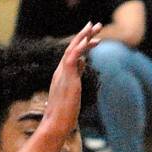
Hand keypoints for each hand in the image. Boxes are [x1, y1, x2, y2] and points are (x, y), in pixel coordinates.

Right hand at [43, 22, 101, 139]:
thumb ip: (75, 79)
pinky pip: (73, 56)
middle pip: (72, 48)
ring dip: (85, 36)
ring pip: (73, 48)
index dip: (81, 46)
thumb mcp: (71, 95)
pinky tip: (91, 41)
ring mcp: (62, 73)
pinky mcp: (66, 77)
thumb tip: (82, 66)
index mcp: (61, 76)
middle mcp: (60, 72)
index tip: (91, 39)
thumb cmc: (62, 117)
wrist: (55, 125)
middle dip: (84, 36)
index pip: (71, 56)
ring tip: (96, 27)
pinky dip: (81, 47)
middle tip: (95, 25)